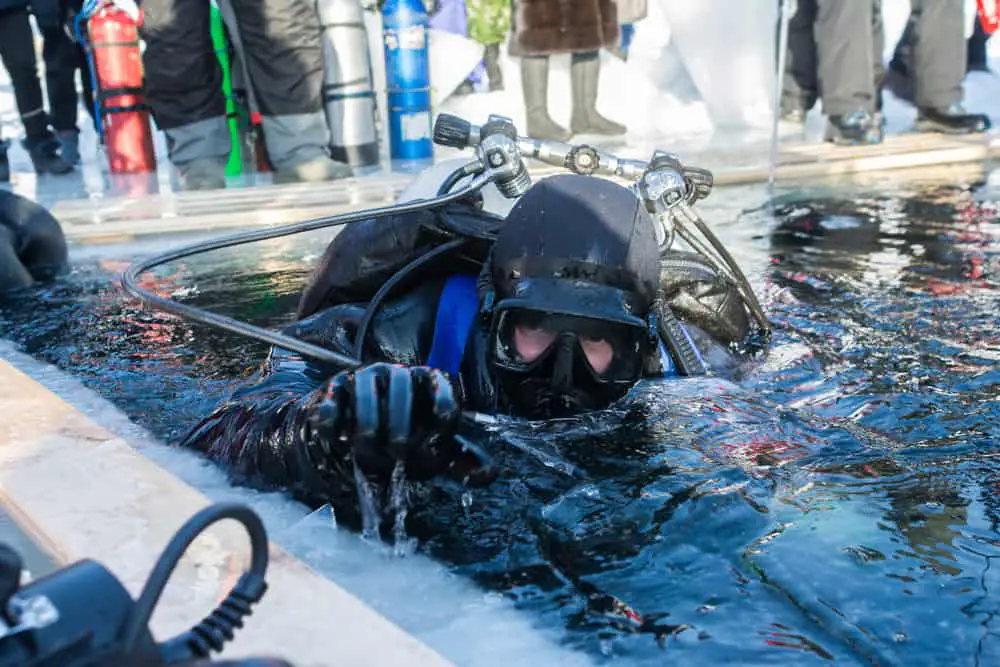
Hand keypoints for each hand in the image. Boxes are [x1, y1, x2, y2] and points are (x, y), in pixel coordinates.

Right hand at [310, 363, 494, 484]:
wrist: (352, 434)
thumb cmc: (400, 439)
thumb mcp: (431, 450)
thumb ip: (460, 461)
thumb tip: (490, 475)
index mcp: (431, 384)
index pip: (444, 397)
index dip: (439, 429)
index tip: (429, 453)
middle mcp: (400, 374)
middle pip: (404, 394)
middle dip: (400, 434)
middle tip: (396, 458)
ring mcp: (365, 377)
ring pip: (367, 398)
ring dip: (368, 432)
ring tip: (367, 451)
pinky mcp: (335, 387)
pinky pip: (334, 405)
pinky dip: (334, 427)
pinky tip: (339, 440)